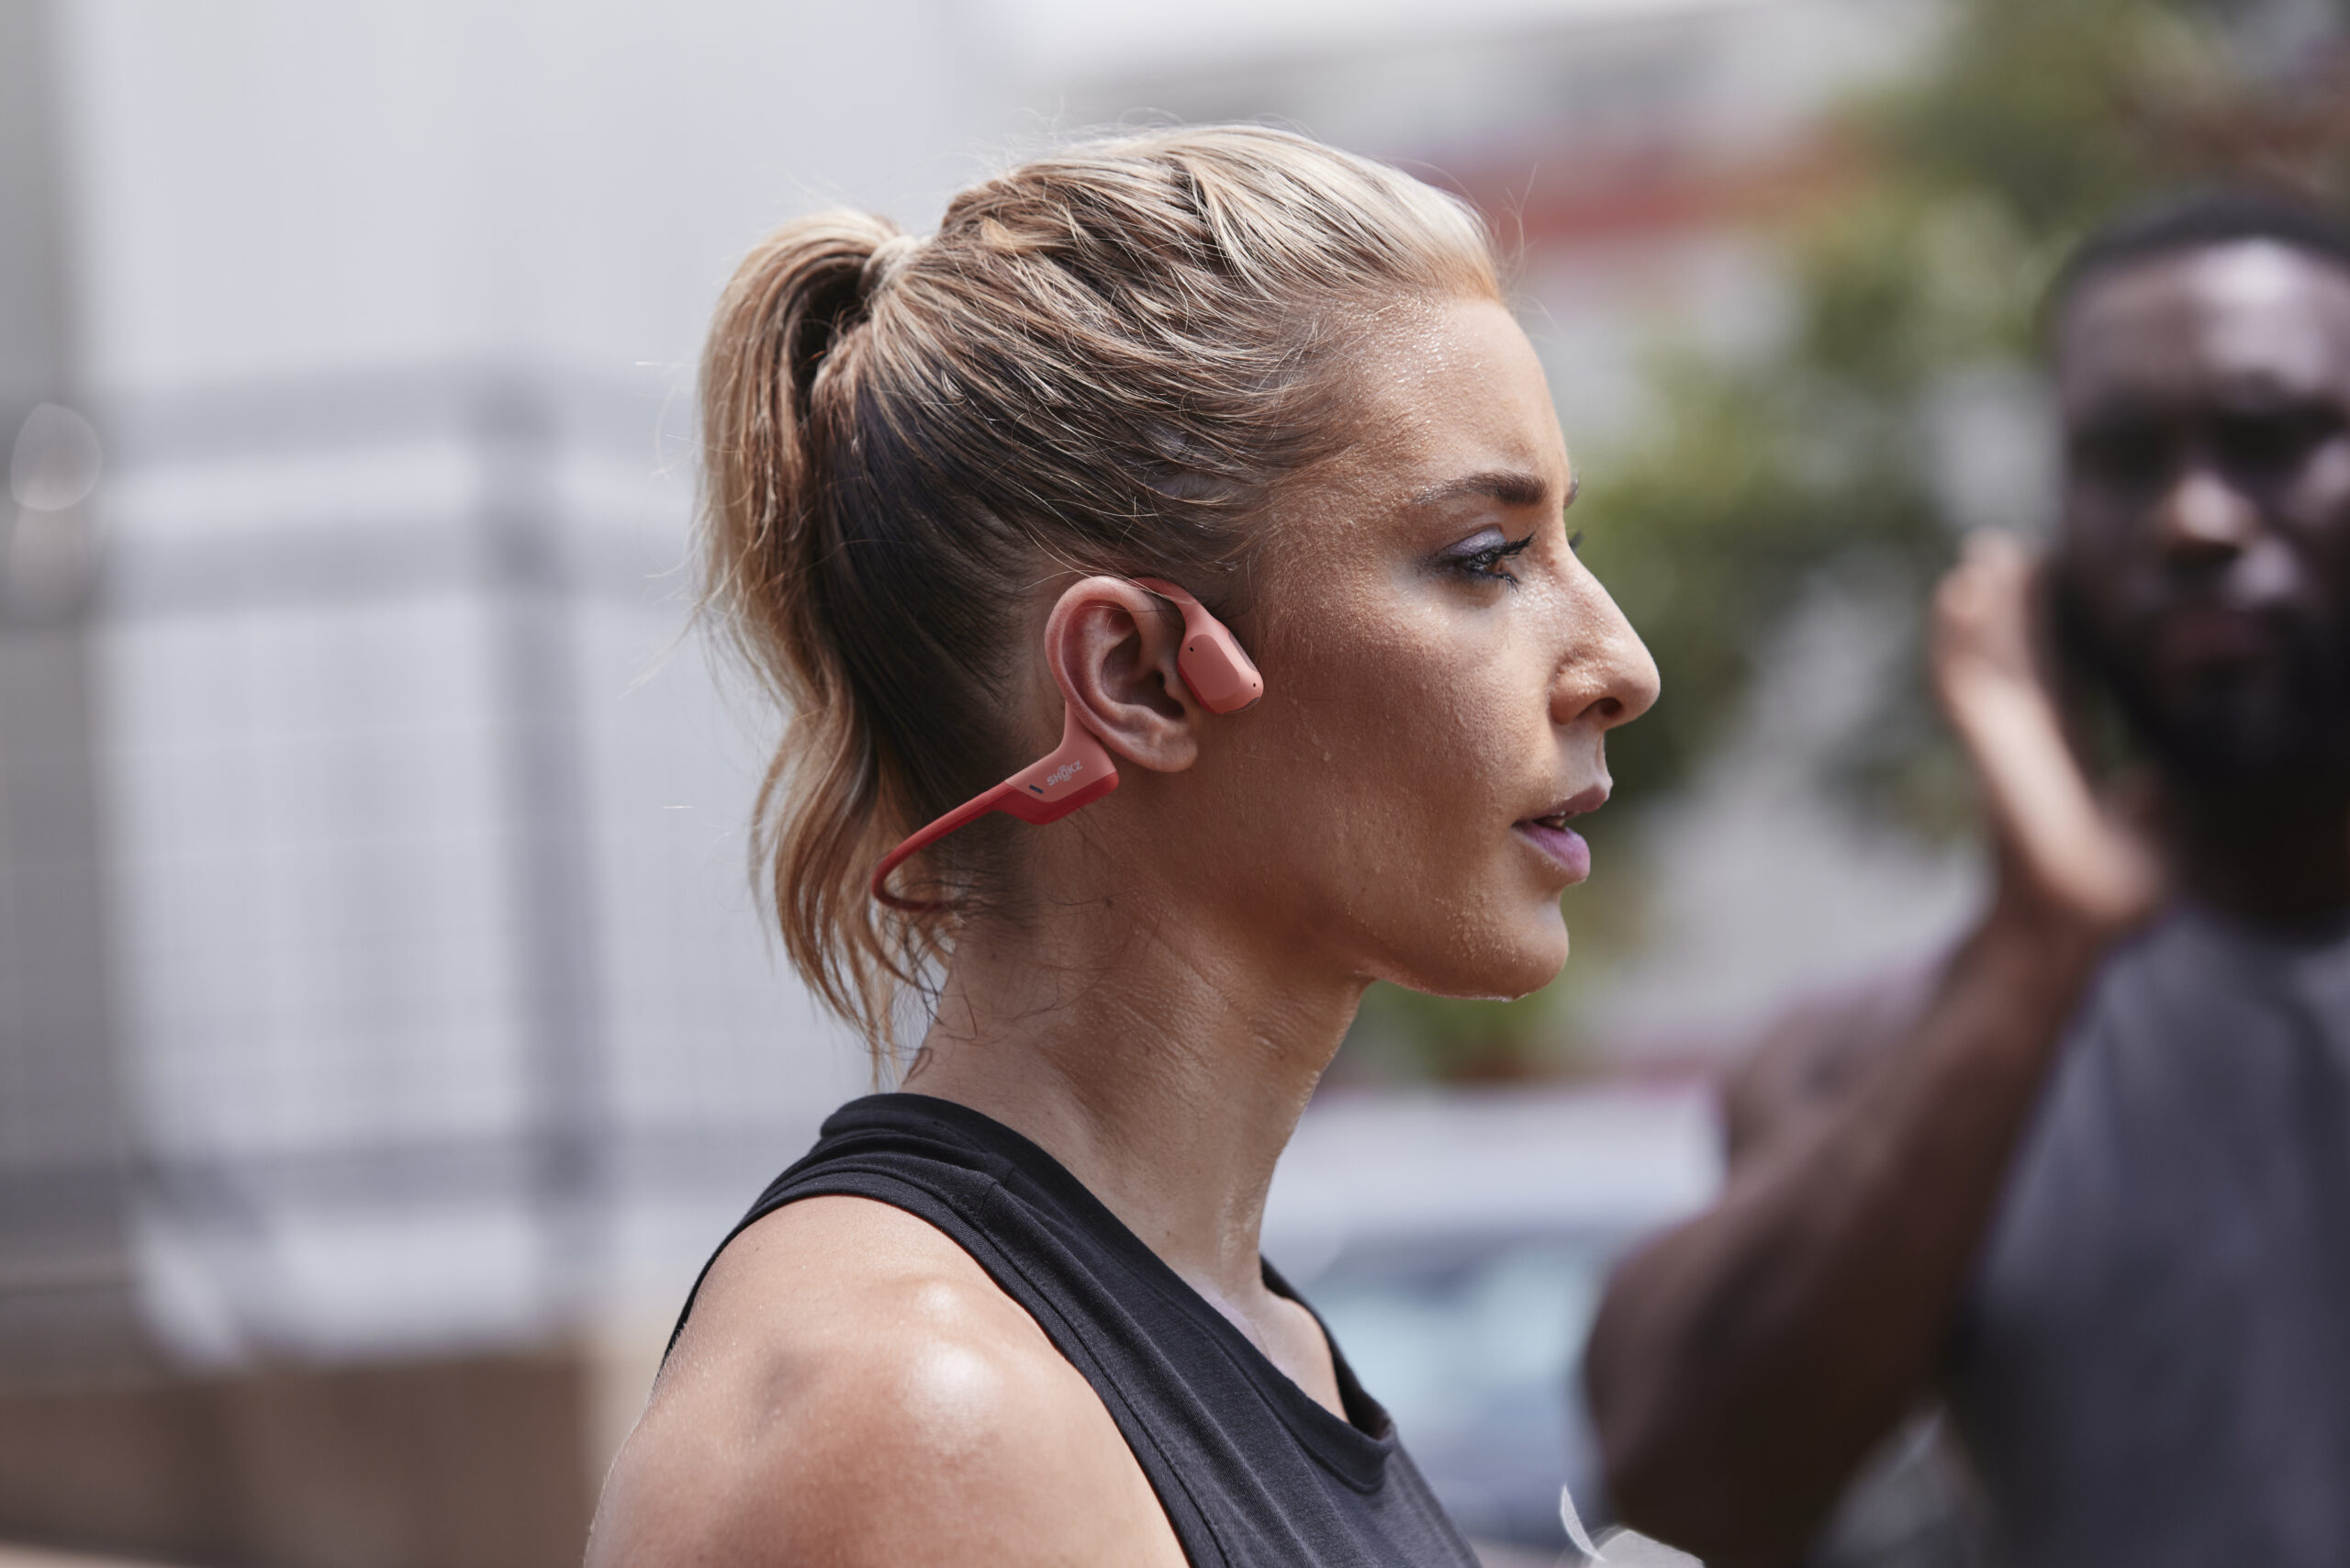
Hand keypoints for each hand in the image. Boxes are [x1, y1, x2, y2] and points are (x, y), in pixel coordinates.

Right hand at [1932, 531, 2161, 937]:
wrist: (2067, 931)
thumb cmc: (2103, 904)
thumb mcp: (2146, 846)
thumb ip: (2144, 809)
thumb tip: (2149, 780)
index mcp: (2063, 756)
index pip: (2056, 678)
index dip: (2049, 632)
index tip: (2043, 585)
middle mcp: (2028, 741)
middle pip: (2015, 655)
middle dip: (2007, 604)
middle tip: (1995, 546)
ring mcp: (2002, 742)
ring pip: (1987, 658)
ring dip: (1981, 609)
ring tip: (1979, 558)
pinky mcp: (1987, 745)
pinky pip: (1967, 680)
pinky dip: (1956, 638)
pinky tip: (1956, 596)